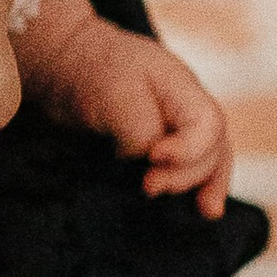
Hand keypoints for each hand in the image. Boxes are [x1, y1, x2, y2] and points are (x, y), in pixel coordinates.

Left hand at [29, 10, 233, 218]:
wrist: (64, 65)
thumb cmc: (89, 71)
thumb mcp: (113, 94)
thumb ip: (138, 129)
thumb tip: (148, 160)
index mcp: (180, 85)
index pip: (207, 123)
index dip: (189, 149)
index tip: (153, 157)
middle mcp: (186, 107)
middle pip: (212, 147)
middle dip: (186, 174)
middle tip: (149, 186)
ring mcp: (177, 125)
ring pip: (210, 159)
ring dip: (202, 185)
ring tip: (202, 211)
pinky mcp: (160, 144)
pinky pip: (190, 166)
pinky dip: (197, 186)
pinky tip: (203, 209)